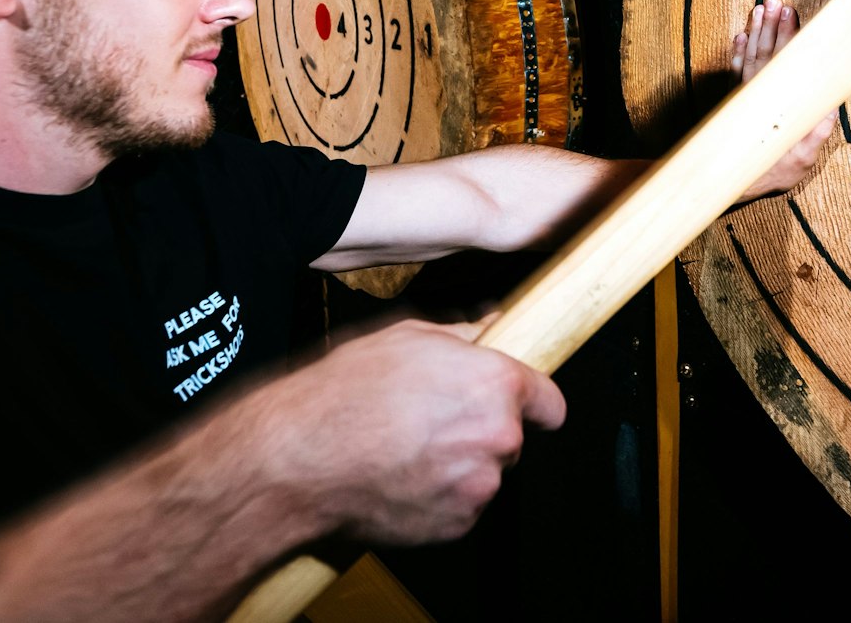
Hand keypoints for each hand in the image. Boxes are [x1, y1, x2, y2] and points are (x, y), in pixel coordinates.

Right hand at [247, 319, 564, 545]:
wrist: (300, 460)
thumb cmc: (345, 394)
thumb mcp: (406, 338)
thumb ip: (463, 336)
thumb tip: (493, 327)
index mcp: (494, 384)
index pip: (549, 401)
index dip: (536, 402)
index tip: (532, 407)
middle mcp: (497, 436)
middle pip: (511, 437)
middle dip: (481, 430)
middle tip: (433, 422)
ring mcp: (478, 485)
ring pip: (483, 474)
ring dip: (459, 466)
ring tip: (407, 450)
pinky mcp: (457, 524)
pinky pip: (460, 507)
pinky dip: (439, 497)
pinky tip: (401, 477)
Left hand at [729, 0, 835, 200]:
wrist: (734, 183)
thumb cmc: (775, 172)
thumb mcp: (801, 158)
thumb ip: (814, 134)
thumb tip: (829, 107)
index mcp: (776, 104)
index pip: (783, 63)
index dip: (788, 38)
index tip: (791, 15)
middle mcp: (758, 95)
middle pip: (766, 53)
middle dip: (772, 26)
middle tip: (777, 2)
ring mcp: (744, 97)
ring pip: (750, 57)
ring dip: (756, 32)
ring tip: (762, 8)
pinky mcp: (734, 102)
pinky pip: (734, 72)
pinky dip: (737, 53)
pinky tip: (740, 37)